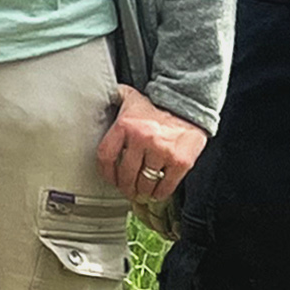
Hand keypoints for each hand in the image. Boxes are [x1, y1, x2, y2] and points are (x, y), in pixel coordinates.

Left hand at [94, 87, 203, 217]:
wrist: (191, 105)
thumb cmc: (158, 107)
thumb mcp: (131, 98)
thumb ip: (114, 99)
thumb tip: (98, 96)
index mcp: (125, 125)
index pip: (105, 157)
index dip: (107, 173)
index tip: (111, 179)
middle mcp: (142, 139)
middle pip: (126, 175)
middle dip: (126, 187)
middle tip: (128, 190)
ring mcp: (162, 151)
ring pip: (145, 183)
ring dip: (142, 191)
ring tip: (142, 192)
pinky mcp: (180, 162)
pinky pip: (165, 186)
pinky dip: (159, 193)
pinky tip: (156, 192)